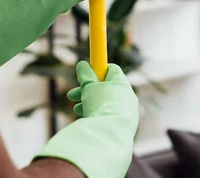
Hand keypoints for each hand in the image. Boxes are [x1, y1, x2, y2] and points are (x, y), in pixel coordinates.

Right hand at [35, 61, 138, 177]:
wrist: (111, 135)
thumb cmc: (100, 106)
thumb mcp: (89, 87)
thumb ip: (85, 75)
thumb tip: (82, 64)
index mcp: (122, 83)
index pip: (111, 70)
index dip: (97, 70)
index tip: (85, 74)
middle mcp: (127, 96)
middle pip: (105, 88)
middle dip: (86, 90)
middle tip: (72, 95)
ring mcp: (127, 112)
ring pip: (105, 103)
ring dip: (88, 104)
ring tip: (76, 109)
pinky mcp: (124, 126)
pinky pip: (108, 116)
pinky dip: (97, 115)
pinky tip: (85, 119)